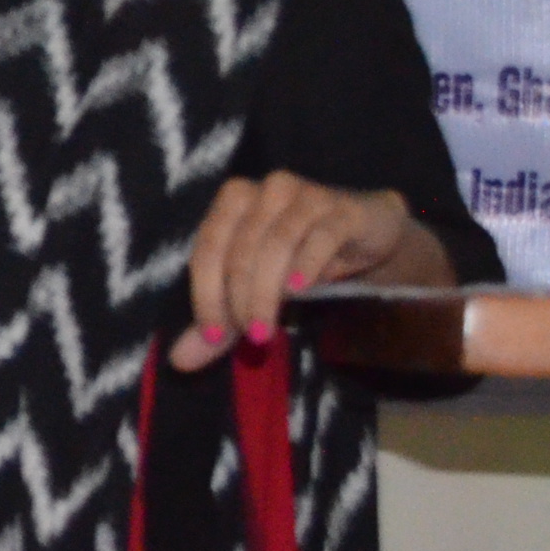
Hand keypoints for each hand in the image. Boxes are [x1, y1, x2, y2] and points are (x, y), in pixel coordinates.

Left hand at [168, 174, 440, 370]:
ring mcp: (305, 195)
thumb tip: (181, 360)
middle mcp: (265, 190)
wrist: (368, 232)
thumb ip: (222, 322)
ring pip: (275, 244)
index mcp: (234, 200)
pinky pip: (319, 237)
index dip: (206, 295)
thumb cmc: (302, 256)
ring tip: (266, 331)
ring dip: (266, 293)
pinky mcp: (342, 210)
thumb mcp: (258, 290)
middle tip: (250, 338)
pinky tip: (299, 291)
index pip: (207, 249)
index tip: (213, 337)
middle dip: (239, 300)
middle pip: (239, 250)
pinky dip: (305, 265)